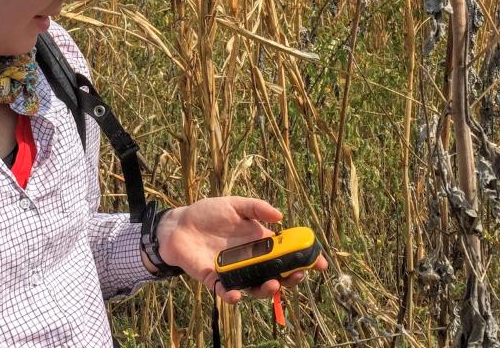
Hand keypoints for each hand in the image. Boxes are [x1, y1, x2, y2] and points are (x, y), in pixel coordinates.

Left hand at [152, 197, 327, 303]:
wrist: (178, 224)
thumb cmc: (207, 213)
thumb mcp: (233, 204)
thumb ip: (256, 207)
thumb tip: (280, 216)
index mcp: (259, 242)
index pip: (287, 253)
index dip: (305, 259)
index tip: (321, 263)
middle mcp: (251, 260)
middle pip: (277, 275)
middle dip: (290, 279)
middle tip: (296, 276)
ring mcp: (234, 271)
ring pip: (256, 288)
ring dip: (266, 290)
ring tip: (272, 284)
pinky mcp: (215, 279)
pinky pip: (227, 292)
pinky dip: (233, 296)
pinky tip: (237, 294)